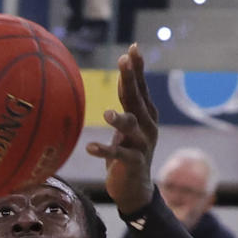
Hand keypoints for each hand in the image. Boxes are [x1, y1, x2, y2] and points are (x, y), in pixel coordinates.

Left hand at [85, 44, 157, 217]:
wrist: (135, 189)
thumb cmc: (128, 151)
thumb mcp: (128, 125)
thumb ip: (127, 102)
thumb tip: (124, 74)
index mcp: (146, 114)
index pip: (141, 87)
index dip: (137, 68)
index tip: (132, 48)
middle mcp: (148, 126)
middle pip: (137, 99)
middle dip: (131, 79)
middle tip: (123, 62)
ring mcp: (142, 144)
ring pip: (131, 127)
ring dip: (119, 120)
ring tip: (106, 114)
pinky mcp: (134, 163)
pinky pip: (118, 154)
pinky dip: (104, 150)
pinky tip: (90, 148)